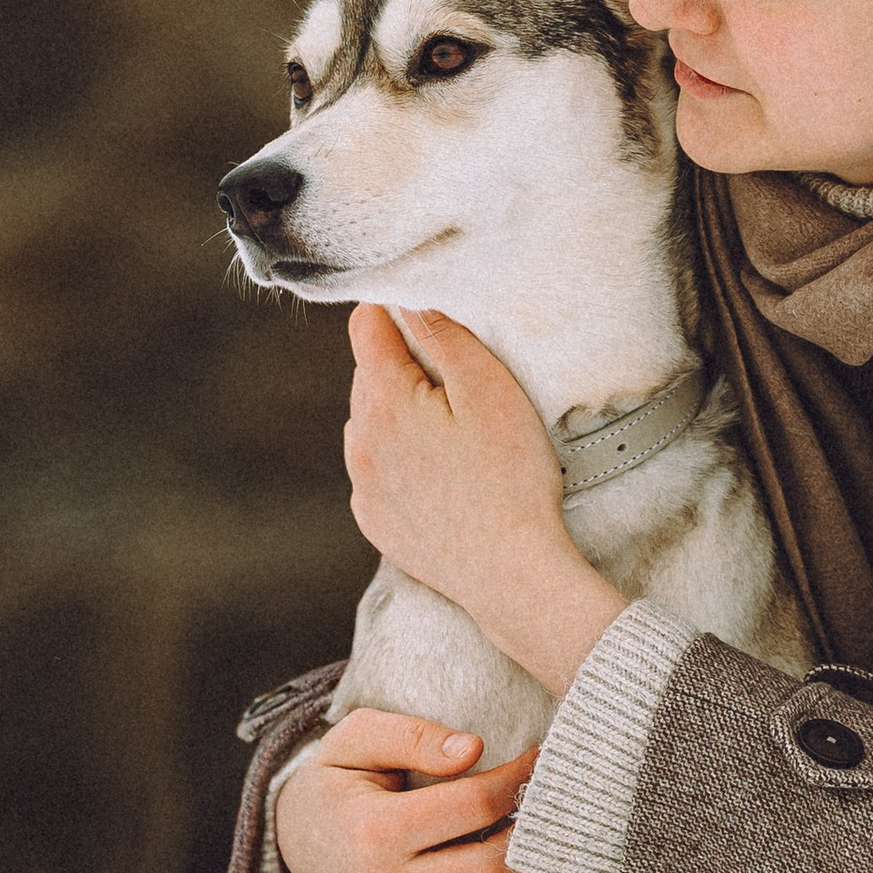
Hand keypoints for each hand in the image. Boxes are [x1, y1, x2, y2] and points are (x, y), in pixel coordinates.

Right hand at [271, 711, 538, 872]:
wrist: (299, 845)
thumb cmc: (339, 782)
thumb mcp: (359, 738)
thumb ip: (414, 736)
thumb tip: (473, 750)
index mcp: (372, 830)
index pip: (472, 805)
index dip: (517, 779)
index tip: (536, 762)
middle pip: (488, 870)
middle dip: (525, 834)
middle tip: (533, 808)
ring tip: (514, 847)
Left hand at [345, 304, 630, 693]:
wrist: (512, 575)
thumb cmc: (511, 479)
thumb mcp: (489, 389)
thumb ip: (443, 334)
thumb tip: (408, 297)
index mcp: (383, 401)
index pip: (364, 326)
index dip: (394, 309)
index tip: (427, 313)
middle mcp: (360, 441)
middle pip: (368, 376)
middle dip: (403, 366)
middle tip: (459, 382)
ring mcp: (364, 486)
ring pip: (370, 423)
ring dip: (400, 414)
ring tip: (455, 434)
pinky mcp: (376, 521)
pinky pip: (377, 470)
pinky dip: (401, 460)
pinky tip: (444, 475)